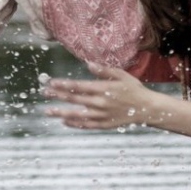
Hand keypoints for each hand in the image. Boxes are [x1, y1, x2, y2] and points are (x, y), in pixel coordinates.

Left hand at [42, 64, 157, 130]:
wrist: (146, 109)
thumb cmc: (133, 89)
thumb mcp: (121, 75)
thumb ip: (104, 70)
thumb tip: (88, 63)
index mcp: (103, 89)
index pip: (79, 86)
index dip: (63, 84)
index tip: (51, 83)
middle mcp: (100, 103)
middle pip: (74, 99)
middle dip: (57, 96)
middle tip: (44, 93)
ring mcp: (101, 116)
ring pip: (77, 115)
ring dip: (61, 113)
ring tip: (47, 111)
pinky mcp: (104, 125)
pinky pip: (86, 126)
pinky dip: (74, 124)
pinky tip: (64, 121)